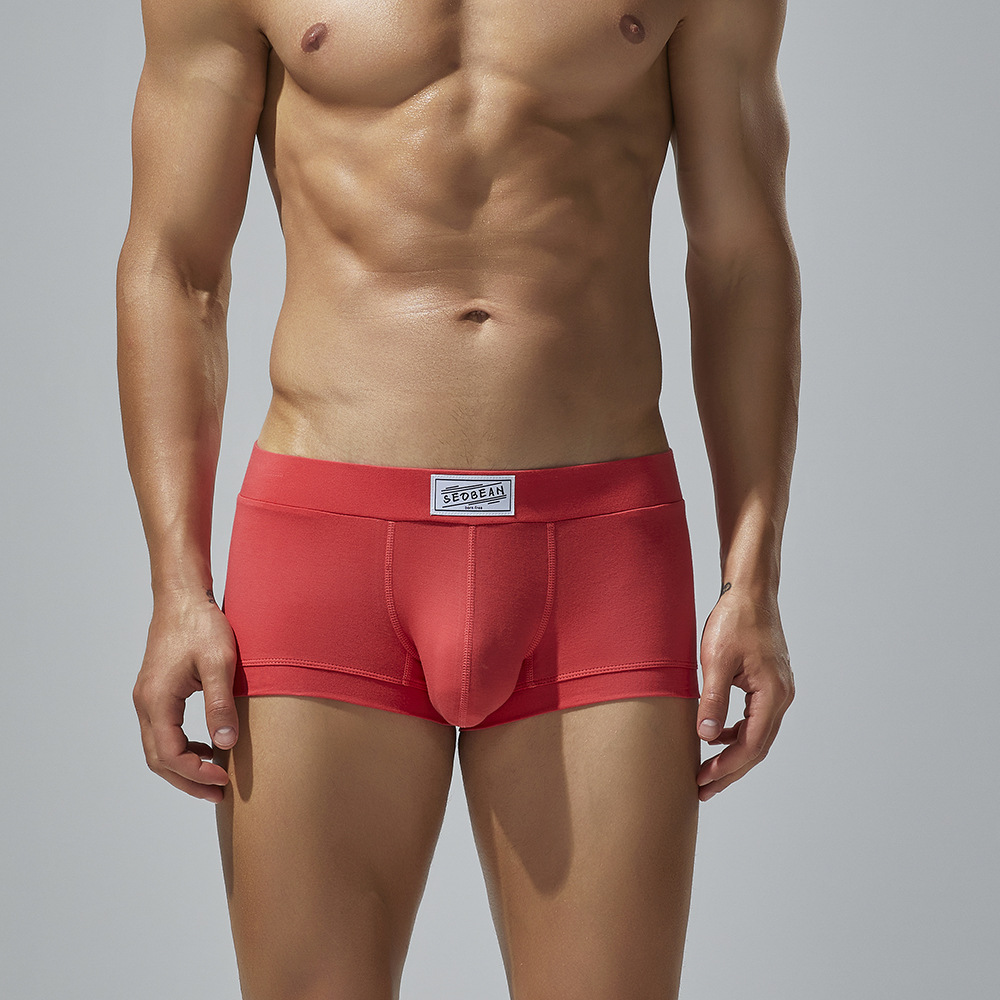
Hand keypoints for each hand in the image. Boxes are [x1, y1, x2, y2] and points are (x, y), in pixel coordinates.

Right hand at [132, 587, 238, 801]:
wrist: (182, 597)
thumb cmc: (201, 625)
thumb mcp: (219, 663)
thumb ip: (220, 704)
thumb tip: (225, 744)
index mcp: (157, 700)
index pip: (169, 755)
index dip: (196, 773)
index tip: (225, 778)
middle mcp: (145, 703)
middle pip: (158, 759)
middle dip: (188, 780)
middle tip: (220, 793)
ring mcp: (147, 697)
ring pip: (157, 747)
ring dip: (184, 766)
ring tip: (216, 775)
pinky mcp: (155, 691)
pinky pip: (162, 731)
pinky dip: (182, 747)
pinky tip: (208, 745)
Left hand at [695, 585, 793, 800]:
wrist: (750, 591)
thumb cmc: (733, 620)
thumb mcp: (715, 661)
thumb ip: (713, 700)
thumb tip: (708, 737)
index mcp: (772, 693)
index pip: (752, 745)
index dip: (727, 767)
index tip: (703, 780)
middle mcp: (782, 696)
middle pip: (758, 747)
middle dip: (730, 770)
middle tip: (703, 790)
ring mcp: (779, 689)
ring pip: (758, 734)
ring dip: (734, 754)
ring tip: (708, 772)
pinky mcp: (770, 683)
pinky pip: (756, 718)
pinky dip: (738, 733)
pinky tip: (719, 737)